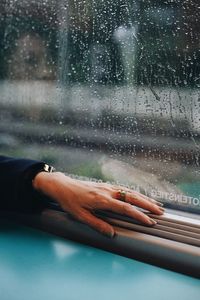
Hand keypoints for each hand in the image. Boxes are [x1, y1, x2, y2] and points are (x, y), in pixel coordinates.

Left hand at [33, 171, 163, 236]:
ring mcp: (108, 187)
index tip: (150, 222)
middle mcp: (108, 191)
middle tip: (161, 212)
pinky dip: (136, 193)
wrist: (63, 186)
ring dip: (144, 198)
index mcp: (102, 200)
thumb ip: (96, 224)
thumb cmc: (70, 201)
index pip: (125, 208)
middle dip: (148, 205)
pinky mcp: (106, 186)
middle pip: (132, 197)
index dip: (139, 215)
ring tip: (157, 205)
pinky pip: (125, 189)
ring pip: (131, 191)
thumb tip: (112, 234)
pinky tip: (140, 197)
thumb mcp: (80, 216)